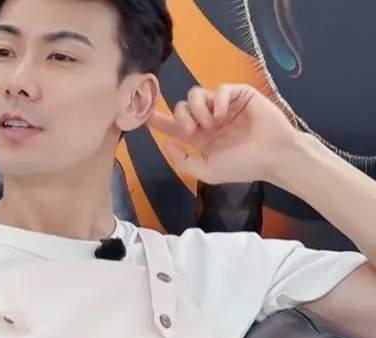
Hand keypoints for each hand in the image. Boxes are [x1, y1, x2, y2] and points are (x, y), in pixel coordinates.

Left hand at [147, 84, 299, 183]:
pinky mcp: (238, 94)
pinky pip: (219, 89)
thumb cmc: (242, 166)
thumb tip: (166, 145)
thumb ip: (183, 161)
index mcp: (200, 137)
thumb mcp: (206, 171)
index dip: (158, 119)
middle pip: (181, 106)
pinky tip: (223, 114)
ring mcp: (222, 106)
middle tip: (192, 130)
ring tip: (211, 124)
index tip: (143, 114)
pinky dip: (216, 100)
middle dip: (181, 117)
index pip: (174, 125)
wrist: (272, 156)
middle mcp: (208, 119)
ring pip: (195, 95)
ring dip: (198, 110)